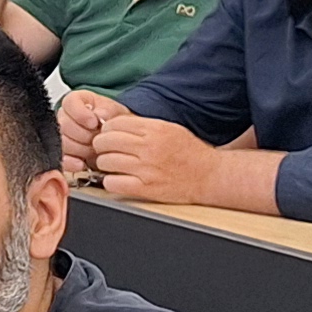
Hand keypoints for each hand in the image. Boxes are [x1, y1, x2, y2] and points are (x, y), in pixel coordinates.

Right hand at [56, 88, 120, 168]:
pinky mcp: (63, 154)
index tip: (94, 122)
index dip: (80, 114)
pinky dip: (71, 163)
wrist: (116, 140)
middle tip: (98, 138)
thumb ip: (108, 110)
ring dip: (81, 149)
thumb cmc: (113, 122)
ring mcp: (62, 137)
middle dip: (84, 135)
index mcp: (76, 102)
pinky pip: (61, 159)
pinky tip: (82, 164)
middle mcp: (64, 118)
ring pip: (63, 143)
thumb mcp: (115, 111)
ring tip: (95, 150)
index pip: (69, 103)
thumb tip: (99, 114)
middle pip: (64, 126)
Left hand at [86, 108, 237, 205]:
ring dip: (105, 164)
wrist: (209, 176)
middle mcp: (148, 147)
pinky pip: (113, 183)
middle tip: (105, 150)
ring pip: (105, 162)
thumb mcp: (170, 129)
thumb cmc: (190, 153)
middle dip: (101, 146)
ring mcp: (146, 168)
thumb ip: (144, 126)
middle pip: (105, 141)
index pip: (114, 123)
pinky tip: (119, 179)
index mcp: (154, 129)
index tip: (108, 135)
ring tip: (113, 165)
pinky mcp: (145, 188)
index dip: (106, 129)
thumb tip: (116, 125)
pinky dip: (111, 181)